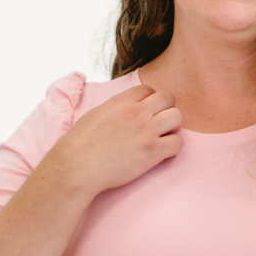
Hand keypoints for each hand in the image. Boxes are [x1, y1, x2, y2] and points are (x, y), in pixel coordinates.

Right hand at [50, 84, 182, 196]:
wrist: (77, 166)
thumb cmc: (80, 145)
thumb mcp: (96, 114)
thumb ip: (115, 108)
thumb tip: (122, 111)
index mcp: (121, 101)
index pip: (149, 89)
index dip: (150, 101)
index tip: (146, 114)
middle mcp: (136, 112)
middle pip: (168, 98)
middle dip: (166, 111)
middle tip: (158, 126)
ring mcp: (146, 131)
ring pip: (177, 117)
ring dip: (173, 127)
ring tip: (162, 138)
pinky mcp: (152, 151)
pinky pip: (178, 143)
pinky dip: (173, 148)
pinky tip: (161, 154)